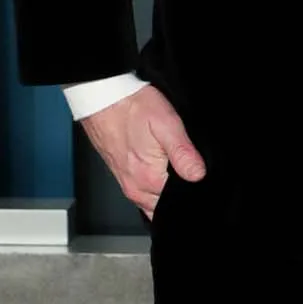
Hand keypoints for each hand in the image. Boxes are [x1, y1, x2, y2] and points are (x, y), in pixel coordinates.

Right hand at [81, 85, 205, 218]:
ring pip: (154, 202)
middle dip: (180, 191)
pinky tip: (159, 165)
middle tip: (183, 162)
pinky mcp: (123, 178)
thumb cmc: (132, 107)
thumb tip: (199, 175)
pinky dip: (155, 186)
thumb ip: (183, 153)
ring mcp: (128, 184)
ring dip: (166, 189)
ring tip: (170, 162)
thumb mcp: (166, 123)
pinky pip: (144, 193)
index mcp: (150, 179)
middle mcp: (136, 188)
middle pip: (167, 204)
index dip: (195, 185)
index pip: (181, 198)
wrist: (103, 99)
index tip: (195, 168)